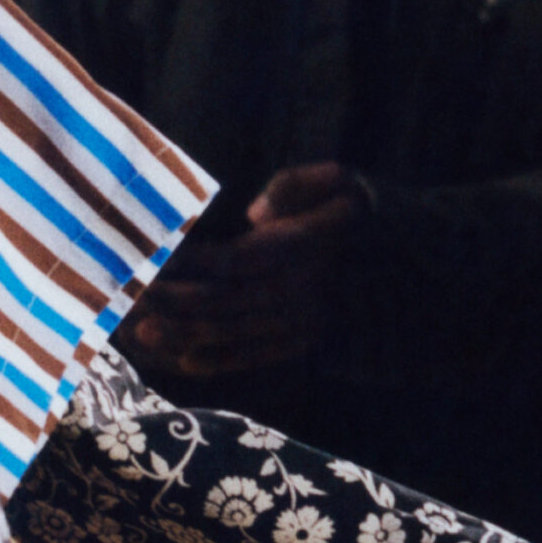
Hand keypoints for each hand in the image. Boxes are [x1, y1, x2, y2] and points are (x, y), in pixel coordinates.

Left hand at [121, 163, 369, 377]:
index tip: (148, 257)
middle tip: (122, 297)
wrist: (419, 267)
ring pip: (232, 334)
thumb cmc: (365, 212)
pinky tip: (178, 358)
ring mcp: (300, 322)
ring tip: (134, 331)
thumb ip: (296, 186)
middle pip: (223, 302)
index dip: (191, 262)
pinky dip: (214, 361)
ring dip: (181, 334)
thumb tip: (253, 214)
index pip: (237, 259)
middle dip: (171, 302)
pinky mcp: (302, 342)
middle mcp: (299, 291)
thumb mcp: (344, 181)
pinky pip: (253, 356)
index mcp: (305, 248)